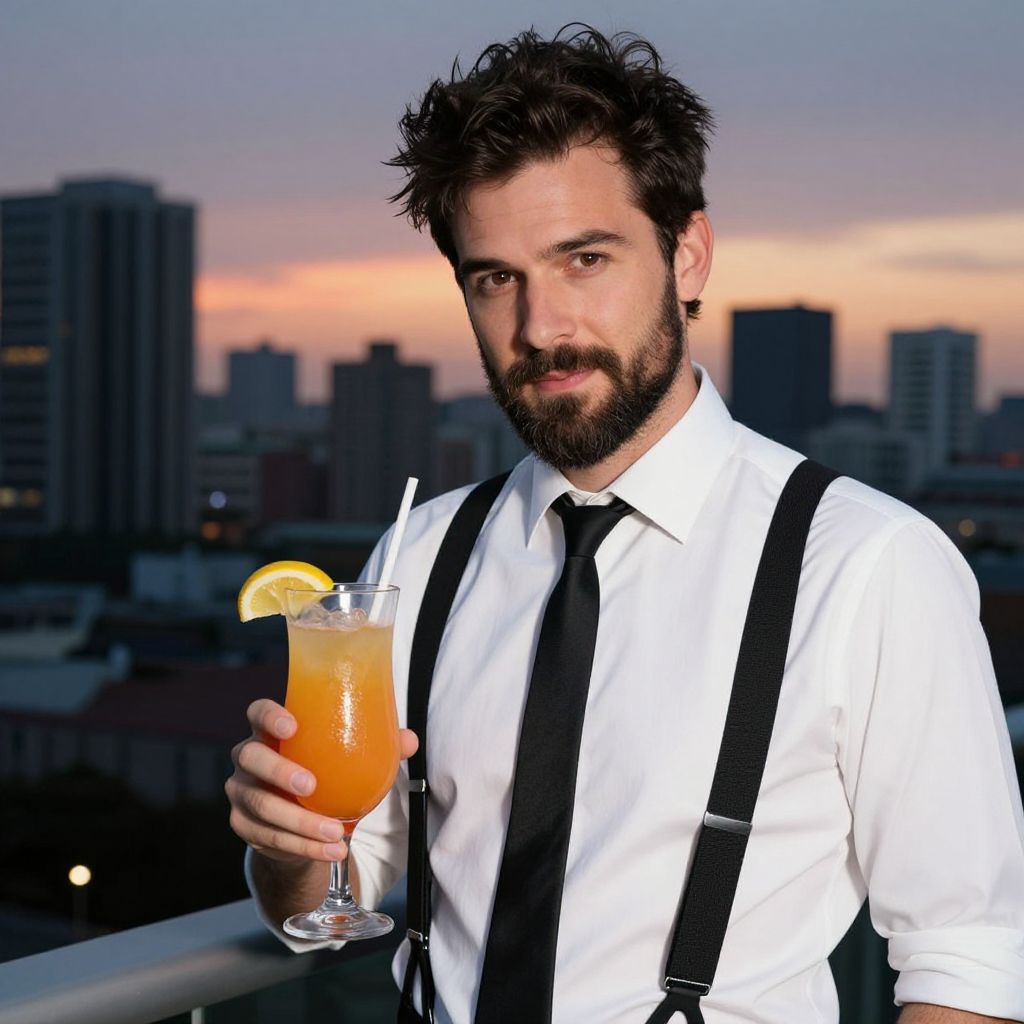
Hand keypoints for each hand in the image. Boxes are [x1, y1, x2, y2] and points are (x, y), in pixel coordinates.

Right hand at [225, 697, 418, 863]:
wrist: (298, 819)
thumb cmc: (322, 772)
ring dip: (300, 821)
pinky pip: (271, 838)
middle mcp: (249, 758)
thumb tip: (408, 740)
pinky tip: (331, 850)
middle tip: (311, 785)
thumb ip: (377, 745)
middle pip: (251, 757)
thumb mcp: (344, 757)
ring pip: (261, 806)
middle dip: (279, 771)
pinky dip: (304, 847)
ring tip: (335, 833)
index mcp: (271, 731)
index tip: (292, 726)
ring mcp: (243, 793)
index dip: (269, 716)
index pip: (258, 712)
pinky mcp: (245, 826)